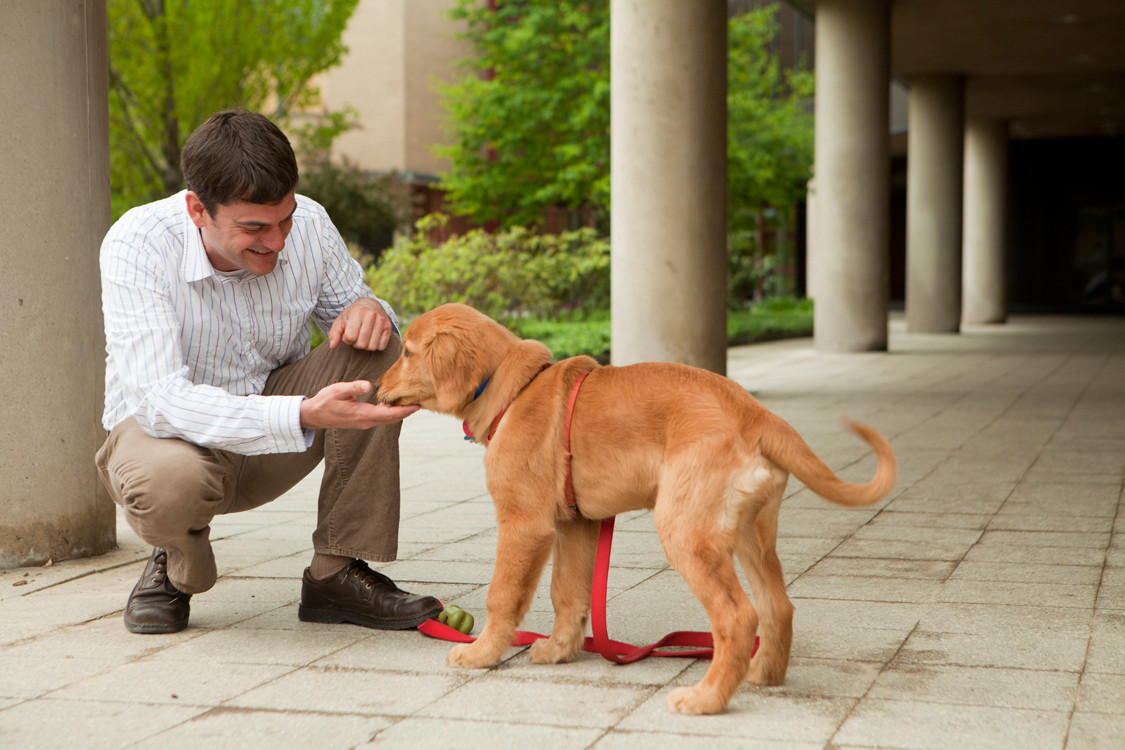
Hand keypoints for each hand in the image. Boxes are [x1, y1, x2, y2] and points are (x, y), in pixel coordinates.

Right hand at [300, 380, 418, 429]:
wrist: (314, 415)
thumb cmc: (325, 401)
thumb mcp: (338, 390)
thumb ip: (353, 388)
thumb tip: (368, 385)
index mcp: (363, 414)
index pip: (389, 414)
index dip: (404, 410)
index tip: (417, 405)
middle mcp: (366, 421)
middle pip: (392, 418)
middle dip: (406, 411)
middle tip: (421, 402)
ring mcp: (364, 422)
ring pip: (387, 419)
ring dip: (400, 412)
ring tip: (412, 402)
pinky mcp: (362, 420)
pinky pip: (381, 417)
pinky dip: (391, 412)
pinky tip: (395, 404)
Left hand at [328, 298, 393, 350]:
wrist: (370, 304)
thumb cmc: (352, 315)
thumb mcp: (340, 321)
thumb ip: (334, 334)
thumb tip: (332, 346)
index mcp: (357, 313)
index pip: (350, 337)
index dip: (347, 339)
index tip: (348, 333)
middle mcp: (371, 315)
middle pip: (361, 344)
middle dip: (356, 344)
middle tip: (356, 336)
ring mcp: (381, 320)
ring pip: (372, 347)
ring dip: (366, 346)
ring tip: (364, 337)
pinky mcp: (389, 326)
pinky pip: (382, 346)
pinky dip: (376, 346)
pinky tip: (372, 338)